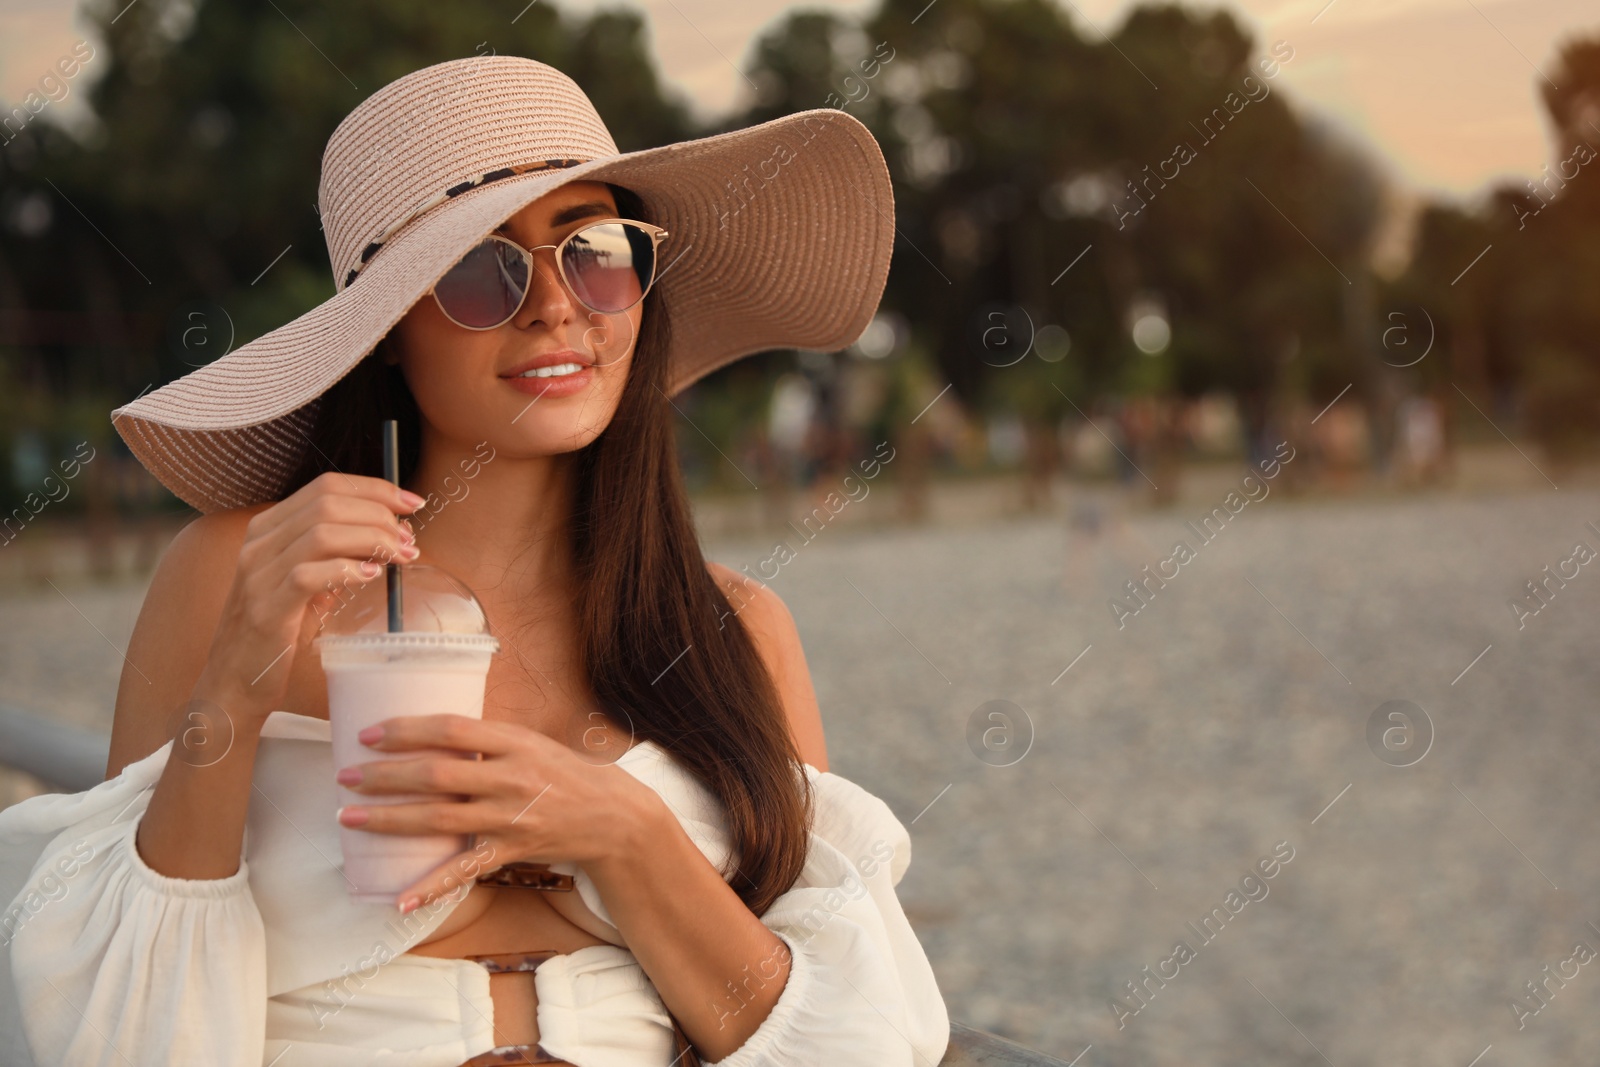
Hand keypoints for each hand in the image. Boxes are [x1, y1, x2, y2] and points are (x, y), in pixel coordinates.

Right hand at [198, 471, 421, 716]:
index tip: (412, 503)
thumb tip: (391, 535)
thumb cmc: (277, 631)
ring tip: (400, 557)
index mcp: (268, 529)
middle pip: (328, 503)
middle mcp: (259, 543)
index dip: (375, 489)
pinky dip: (346, 570)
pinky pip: (307, 575)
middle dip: (379, 514)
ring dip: (372, 539)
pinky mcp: (264, 609)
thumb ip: (336, 555)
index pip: (326, 486)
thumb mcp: (305, 583)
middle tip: (408, 540)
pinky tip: (371, 576)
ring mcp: (258, 575)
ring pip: (321, 533)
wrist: (232, 682)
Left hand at [333, 714, 664, 911]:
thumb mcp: (531, 742)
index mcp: (514, 741)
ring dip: (390, 819)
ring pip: (440, 819)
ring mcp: (511, 817)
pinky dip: (432, 886)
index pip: (451, 728)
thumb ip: (486, 739)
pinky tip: (399, 898)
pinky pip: (465, 871)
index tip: (368, 734)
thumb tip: (428, 733)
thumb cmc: (565, 772)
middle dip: (384, 776)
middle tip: (346, 777)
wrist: (613, 815)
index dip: (406, 729)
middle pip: (437, 774)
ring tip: (350, 818)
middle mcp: (510, 777)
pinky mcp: (512, 851)